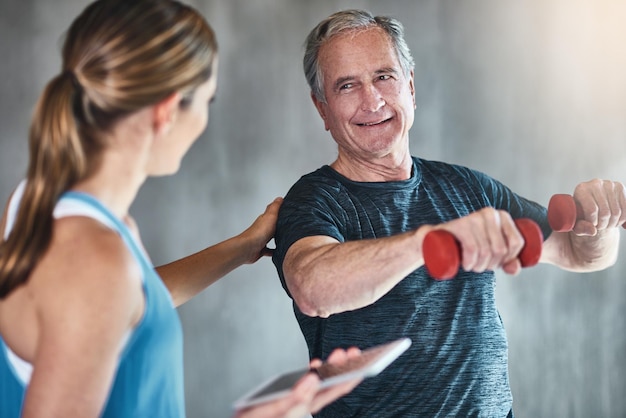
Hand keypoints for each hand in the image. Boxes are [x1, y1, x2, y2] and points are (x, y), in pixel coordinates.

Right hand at [232, 347, 361, 417]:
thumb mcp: (273, 411)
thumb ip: (294, 398)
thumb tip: (314, 378)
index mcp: (306, 406)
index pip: (334, 389)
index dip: (350, 375)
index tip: (361, 361)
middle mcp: (305, 403)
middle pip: (330, 384)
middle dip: (344, 367)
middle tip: (354, 350)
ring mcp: (298, 400)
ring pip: (320, 383)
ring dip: (331, 367)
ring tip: (341, 353)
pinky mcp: (289, 397)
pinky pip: (306, 384)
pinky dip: (313, 372)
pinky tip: (316, 364)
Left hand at [239, 197, 282, 263]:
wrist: (249, 247)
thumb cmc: (258, 232)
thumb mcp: (270, 216)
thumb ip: (275, 207)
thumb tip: (279, 198)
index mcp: (265, 219)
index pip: (271, 212)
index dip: (278, 210)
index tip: (284, 208)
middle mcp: (263, 229)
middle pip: (272, 225)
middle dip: (279, 224)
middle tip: (287, 224)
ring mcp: (262, 239)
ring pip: (271, 237)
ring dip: (277, 238)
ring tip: (286, 238)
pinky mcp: (261, 249)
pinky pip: (270, 250)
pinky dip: (274, 251)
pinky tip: (279, 252)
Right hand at [430, 207, 526, 275]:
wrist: (437, 241)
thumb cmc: (467, 246)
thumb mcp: (490, 253)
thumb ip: (508, 261)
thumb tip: (515, 268)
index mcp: (502, 215)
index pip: (517, 242)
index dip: (509, 259)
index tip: (497, 263)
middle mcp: (489, 213)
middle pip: (501, 249)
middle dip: (491, 265)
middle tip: (480, 266)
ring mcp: (473, 217)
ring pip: (486, 251)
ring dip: (479, 266)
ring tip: (471, 266)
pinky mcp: (459, 225)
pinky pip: (473, 248)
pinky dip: (470, 261)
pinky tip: (466, 265)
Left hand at [571, 179, 625, 235]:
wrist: (591, 205)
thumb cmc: (581, 213)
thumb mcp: (576, 222)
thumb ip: (580, 228)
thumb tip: (592, 230)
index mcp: (581, 189)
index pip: (592, 210)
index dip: (593, 222)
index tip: (592, 225)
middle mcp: (595, 183)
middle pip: (605, 212)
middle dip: (603, 224)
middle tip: (600, 226)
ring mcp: (609, 184)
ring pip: (616, 212)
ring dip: (613, 223)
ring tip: (606, 224)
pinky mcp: (620, 187)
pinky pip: (625, 209)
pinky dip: (622, 219)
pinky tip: (615, 221)